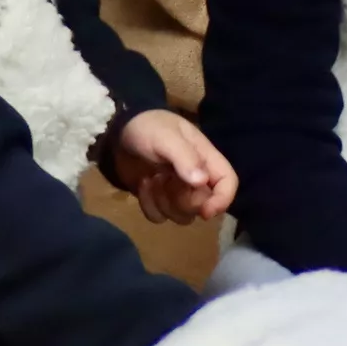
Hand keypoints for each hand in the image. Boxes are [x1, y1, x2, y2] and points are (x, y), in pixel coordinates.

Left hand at [113, 111, 238, 224]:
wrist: (118, 133)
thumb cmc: (147, 128)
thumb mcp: (166, 137)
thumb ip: (184, 157)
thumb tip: (201, 182)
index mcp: (205, 159)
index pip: (228, 183)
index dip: (222, 200)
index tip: (205, 211)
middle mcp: (196, 178)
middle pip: (202, 205)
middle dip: (182, 200)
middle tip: (164, 180)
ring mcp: (177, 191)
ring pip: (182, 215)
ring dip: (163, 202)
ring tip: (151, 179)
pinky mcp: (158, 199)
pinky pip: (160, 217)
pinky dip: (149, 205)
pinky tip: (143, 185)